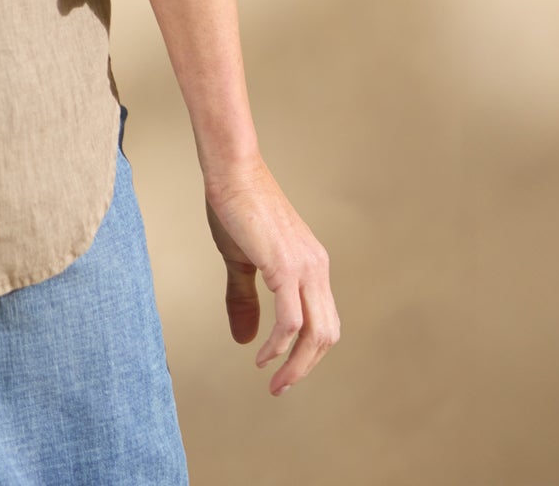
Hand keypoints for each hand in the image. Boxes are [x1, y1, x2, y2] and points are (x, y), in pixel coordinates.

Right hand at [200, 154, 339, 395]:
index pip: (325, 321)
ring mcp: (305, 268)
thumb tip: (247, 340)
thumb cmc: (235, 206)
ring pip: (316, 334)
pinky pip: (291, 322)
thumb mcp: (241, 261)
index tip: (284, 369)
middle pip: (327, 335)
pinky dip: (279, 346)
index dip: (309, 352)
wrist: (231, 170)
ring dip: (297, 366)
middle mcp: (317, 268)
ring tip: (274, 382)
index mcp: (312, 265)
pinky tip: (263, 356)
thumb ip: (245, 300)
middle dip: (305, 368)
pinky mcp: (285, 267)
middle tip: (280, 387)